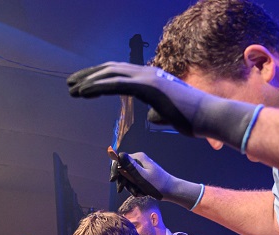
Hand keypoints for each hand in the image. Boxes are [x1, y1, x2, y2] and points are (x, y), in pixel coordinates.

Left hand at [68, 61, 260, 151]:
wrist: (208, 117)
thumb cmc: (191, 119)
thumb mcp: (168, 115)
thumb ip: (157, 113)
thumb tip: (152, 117)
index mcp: (151, 78)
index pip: (120, 74)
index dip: (100, 78)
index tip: (83, 86)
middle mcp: (148, 73)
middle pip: (111, 70)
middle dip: (89, 76)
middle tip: (70, 83)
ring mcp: (148, 77)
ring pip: (111, 74)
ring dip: (89, 81)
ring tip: (72, 88)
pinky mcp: (148, 86)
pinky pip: (117, 84)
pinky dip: (97, 87)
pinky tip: (83, 92)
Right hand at [108, 148, 203, 209]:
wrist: (170, 191)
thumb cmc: (157, 184)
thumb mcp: (141, 176)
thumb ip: (130, 166)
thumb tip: (119, 154)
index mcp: (138, 157)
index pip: (119, 160)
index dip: (115, 170)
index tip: (114, 181)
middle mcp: (138, 160)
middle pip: (122, 170)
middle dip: (125, 182)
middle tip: (130, 191)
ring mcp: (140, 167)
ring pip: (127, 178)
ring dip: (131, 187)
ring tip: (139, 193)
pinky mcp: (142, 174)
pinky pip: (133, 181)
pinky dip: (135, 188)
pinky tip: (142, 192)